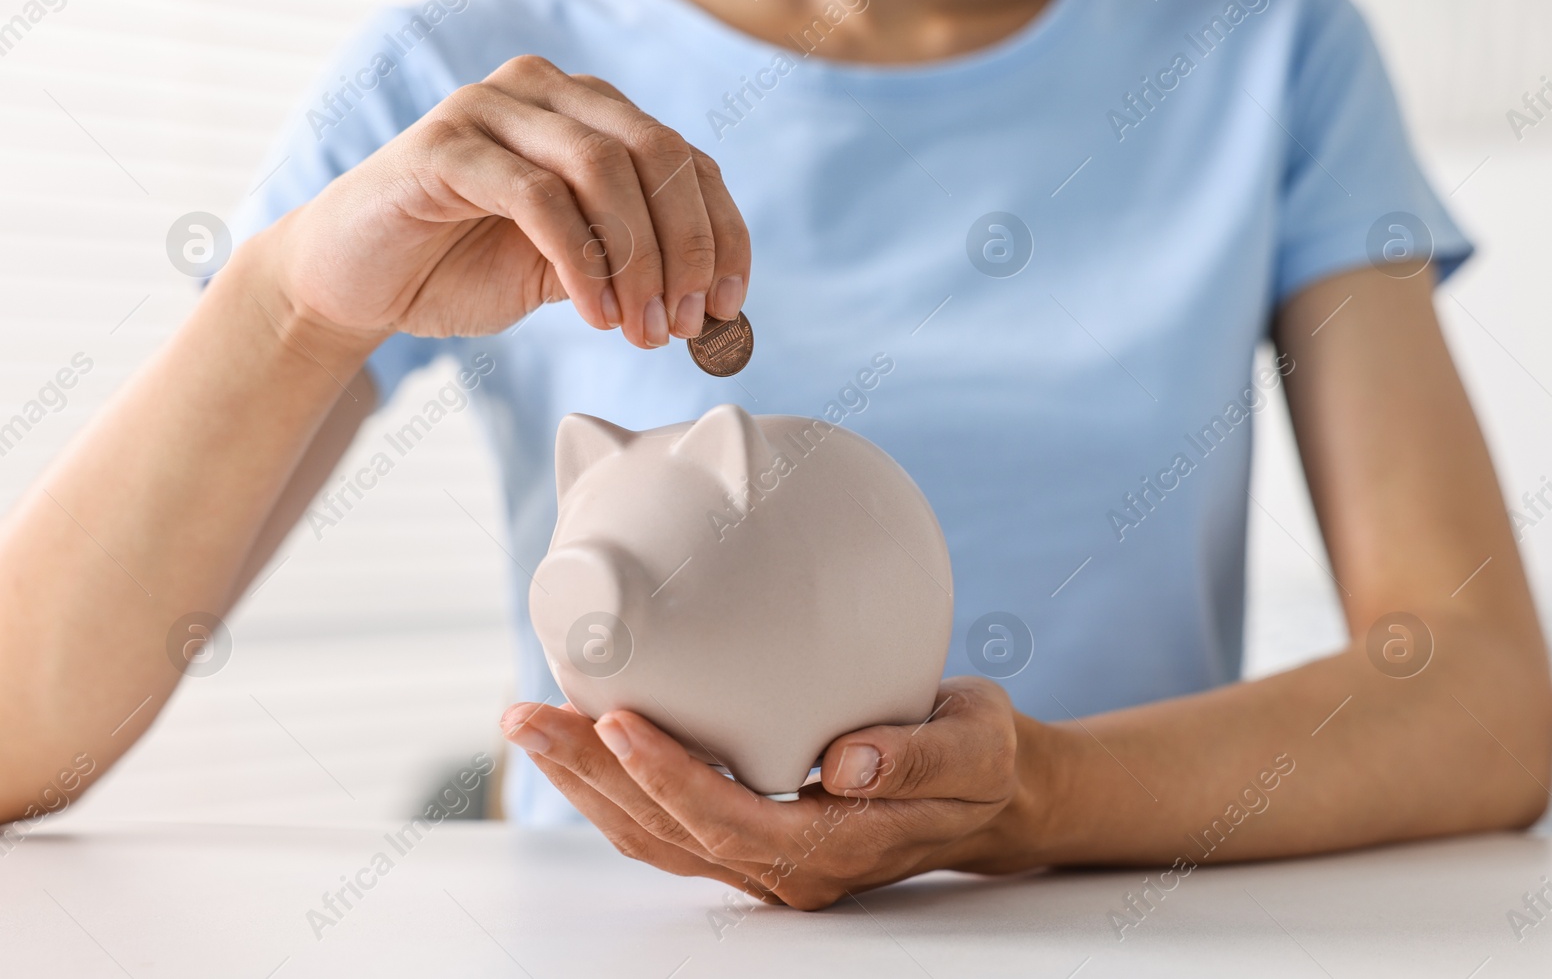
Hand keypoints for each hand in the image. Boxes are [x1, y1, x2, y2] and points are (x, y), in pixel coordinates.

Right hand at [264, 55, 749, 347]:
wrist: (351, 282)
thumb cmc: (458, 268)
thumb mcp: (571, 270)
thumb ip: (633, 264)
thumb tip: (712, 300)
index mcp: (587, 111)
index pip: (685, 159)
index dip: (721, 233)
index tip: (730, 305)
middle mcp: (546, 90)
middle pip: (657, 154)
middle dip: (686, 249)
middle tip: (685, 325)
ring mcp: (491, 107)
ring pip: (605, 169)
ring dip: (639, 262)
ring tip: (642, 330)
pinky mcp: (444, 146)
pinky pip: (540, 198)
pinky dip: (582, 263)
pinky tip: (597, 316)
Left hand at [500, 678, 1038, 909]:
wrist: (989, 793)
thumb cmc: (981, 759)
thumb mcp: (974, 745)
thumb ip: (917, 757)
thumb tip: (846, 760)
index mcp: (839, 847)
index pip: (732, 821)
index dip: (668, 777)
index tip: (616, 720)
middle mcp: (789, 869)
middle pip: (669, 832)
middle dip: (591, 776)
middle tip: (526, 718)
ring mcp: (765, 861)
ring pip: (654, 836)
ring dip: (586, 785)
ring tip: (530, 729)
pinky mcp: (751, 838)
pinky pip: (665, 827)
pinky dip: (613, 789)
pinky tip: (582, 746)